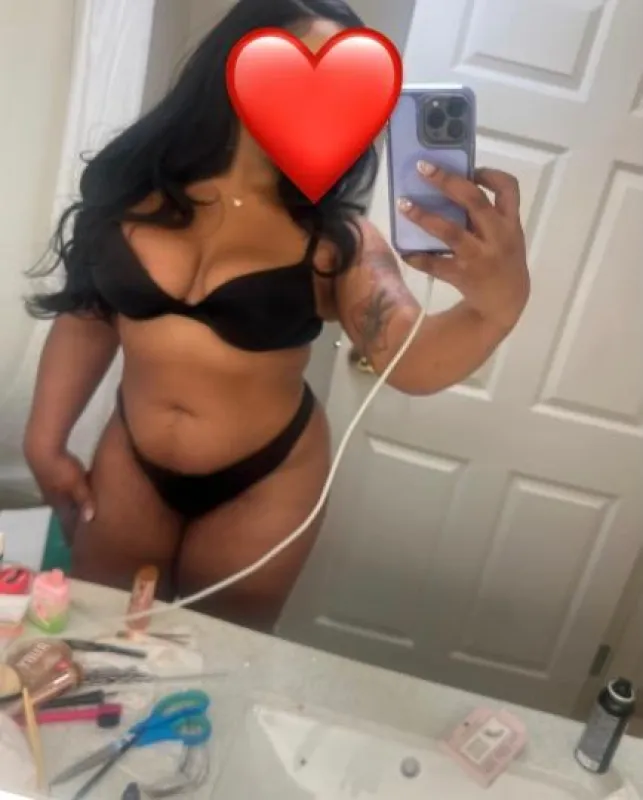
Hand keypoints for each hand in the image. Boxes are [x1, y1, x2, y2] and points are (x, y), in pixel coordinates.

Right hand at [25, 447, 94, 533]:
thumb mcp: (76, 484)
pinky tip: (82, 492)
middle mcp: (54, 499)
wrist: (43, 449)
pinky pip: (66, 491)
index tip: (82, 542)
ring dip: (75, 507)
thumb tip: (90, 519)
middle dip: (76, 521)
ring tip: (86, 513)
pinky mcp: (53, 477)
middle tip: (87, 530)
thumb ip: (83, 500)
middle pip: (67, 514)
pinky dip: (75, 495)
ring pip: (66, 502)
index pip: (68, 523)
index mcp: (59, 503)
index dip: (75, 532)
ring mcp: (52, 488)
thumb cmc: (62, 468)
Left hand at [397, 163, 529, 331]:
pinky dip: (418, 257)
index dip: (489, 174)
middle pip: (474, 201)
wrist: (506, 302)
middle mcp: (497, 236)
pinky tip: (405, 250)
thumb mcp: (505, 235)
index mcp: (510, 222)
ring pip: (451, 232)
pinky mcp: (463, 276)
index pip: (508, 188)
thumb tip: (449, 187)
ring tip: (403, 204)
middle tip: (422, 168)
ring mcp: (479, 257)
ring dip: (425, 217)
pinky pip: (436, 264)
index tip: (470, 168)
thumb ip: (486, 215)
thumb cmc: (502, 259)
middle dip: (447, 181)